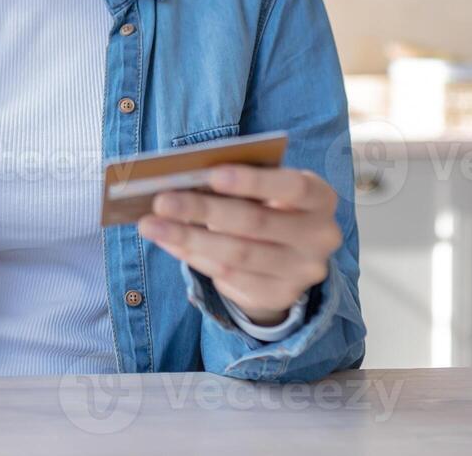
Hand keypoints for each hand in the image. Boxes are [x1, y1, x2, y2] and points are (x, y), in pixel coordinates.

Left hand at [136, 165, 341, 325]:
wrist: (289, 252)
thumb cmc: (268, 202)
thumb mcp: (265, 186)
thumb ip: (236, 181)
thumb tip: (183, 180)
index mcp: (320, 198)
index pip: (292, 187)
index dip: (253, 182)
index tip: (211, 175)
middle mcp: (320, 237)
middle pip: (256, 223)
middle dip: (203, 211)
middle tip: (161, 201)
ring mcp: (302, 272)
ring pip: (237, 256)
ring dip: (188, 239)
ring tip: (151, 225)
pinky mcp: (279, 296)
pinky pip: (229, 278)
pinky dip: (194, 258)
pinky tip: (170, 243)